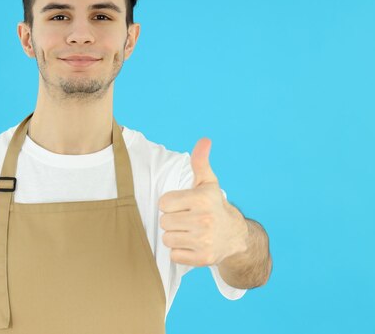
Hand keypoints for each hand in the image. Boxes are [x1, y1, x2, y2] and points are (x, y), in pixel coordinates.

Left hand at [158, 137, 247, 266]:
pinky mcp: (203, 258)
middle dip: (172, 221)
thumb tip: (204, 140)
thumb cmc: (214, 205)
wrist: (235, 236)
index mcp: (201, 199)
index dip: (170, 204)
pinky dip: (180, 252)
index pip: (163, 203)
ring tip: (189, 232)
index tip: (183, 205)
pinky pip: (174, 255)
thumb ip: (200, 161)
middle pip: (164, 222)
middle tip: (187, 220)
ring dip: (175, 237)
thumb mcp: (208, 183)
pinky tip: (192, 245)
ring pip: (167, 239)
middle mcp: (204, 219)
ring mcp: (204, 240)